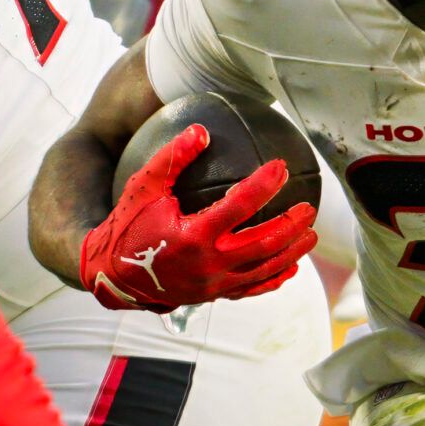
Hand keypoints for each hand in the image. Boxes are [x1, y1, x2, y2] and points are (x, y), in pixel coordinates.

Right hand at [80, 124, 316, 311]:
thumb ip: (172, 158)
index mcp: (194, 235)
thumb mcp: (144, 187)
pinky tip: (290, 268)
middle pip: (264, 243)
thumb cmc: (128, 225)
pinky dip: (274, 279)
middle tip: (308, 207)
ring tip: (311, 235)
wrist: (113, 274)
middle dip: (291, 224)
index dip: (264, 184)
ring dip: (292, 252)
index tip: (281, 167)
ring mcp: (213, 283)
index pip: (240, 205)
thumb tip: (201, 130)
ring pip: (264, 269)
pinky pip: (251, 289)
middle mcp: (208, 263)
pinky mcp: (213, 295)